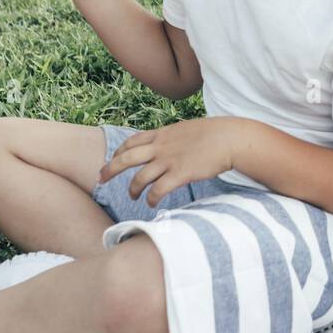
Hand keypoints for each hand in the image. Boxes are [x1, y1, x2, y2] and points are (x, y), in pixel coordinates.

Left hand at [97, 118, 243, 207]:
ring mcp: (169, 161)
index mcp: (163, 134)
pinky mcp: (179, 174)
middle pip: (126, 158)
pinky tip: (151, 203)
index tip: (113, 158)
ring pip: (139, 177)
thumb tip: (174, 144)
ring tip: (133, 196)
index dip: (119, 151)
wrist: (230, 138)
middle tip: (101, 179)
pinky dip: (151, 198)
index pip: (132, 141)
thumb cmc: (216, 133)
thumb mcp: (189, 129)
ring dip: (133, 189)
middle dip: (110, 169)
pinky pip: (157, 190)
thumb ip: (176, 137)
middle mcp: (161, 147)